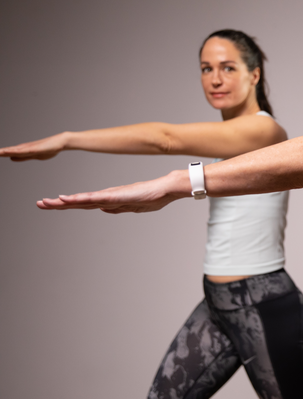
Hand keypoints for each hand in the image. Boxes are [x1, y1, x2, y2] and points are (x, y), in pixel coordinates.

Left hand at [0, 134, 65, 160]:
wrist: (59, 142)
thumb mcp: (33, 155)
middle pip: (7, 151)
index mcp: (22, 150)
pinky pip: (20, 151)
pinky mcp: (33, 149)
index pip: (8, 153)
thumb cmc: (49, 148)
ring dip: (2, 152)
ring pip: (12, 150)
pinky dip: (11, 151)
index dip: (0, 154)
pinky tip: (5, 152)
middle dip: (0, 152)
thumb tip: (11, 158)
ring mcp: (28, 148)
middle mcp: (23, 148)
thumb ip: (22, 157)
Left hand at [37, 172, 186, 213]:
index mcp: (110, 200)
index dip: (67, 204)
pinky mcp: (116, 195)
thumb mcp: (132, 207)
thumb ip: (117, 208)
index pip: (83, 203)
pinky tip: (68, 198)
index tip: (51, 204)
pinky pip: (94, 198)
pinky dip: (80, 199)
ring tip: (47, 202)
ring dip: (64, 201)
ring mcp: (110, 195)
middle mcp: (106, 196)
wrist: (166, 188)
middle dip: (58, 203)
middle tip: (40, 203)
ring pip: (82, 199)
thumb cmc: (154, 196)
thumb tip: (102, 210)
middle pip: (78, 201)